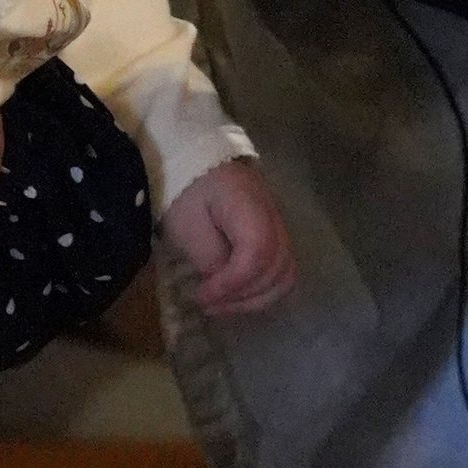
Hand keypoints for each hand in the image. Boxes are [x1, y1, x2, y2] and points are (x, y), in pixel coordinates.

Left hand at [159, 157, 294, 313]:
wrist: (190, 162)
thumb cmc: (183, 193)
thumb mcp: (187, 226)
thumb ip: (210, 259)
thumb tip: (224, 285)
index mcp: (250, 207)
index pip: (256, 254)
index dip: (233, 283)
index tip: (203, 295)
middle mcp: (273, 216)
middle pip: (277, 268)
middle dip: (244, 296)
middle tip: (211, 305)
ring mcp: (277, 224)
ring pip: (284, 272)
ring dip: (255, 297)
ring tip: (222, 304)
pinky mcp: (272, 232)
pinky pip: (278, 267)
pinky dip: (260, 287)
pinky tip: (235, 293)